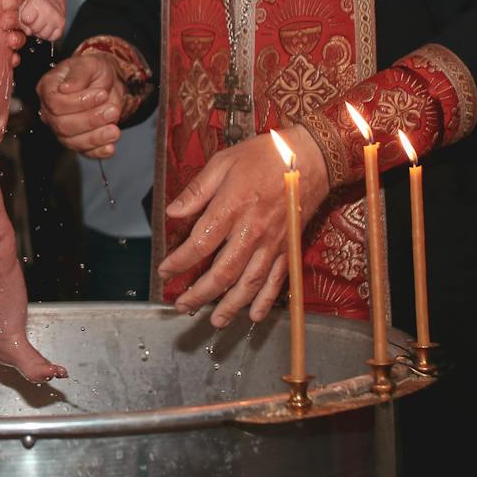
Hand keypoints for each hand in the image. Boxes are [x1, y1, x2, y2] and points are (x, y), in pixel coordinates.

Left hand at [19, 0, 63, 41]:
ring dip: (40, 32)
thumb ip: (20, 19)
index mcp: (36, 2)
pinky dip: (49, 34)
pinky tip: (47, 26)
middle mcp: (48, 10)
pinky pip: (52, 37)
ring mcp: (56, 18)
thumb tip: (28, 32)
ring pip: (43, 35)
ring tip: (41, 22)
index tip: (27, 15)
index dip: (24, 20)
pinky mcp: (62, 24)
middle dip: (32, 27)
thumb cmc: (35, 1)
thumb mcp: (23, 5)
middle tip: (34, 19)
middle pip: (34, 29)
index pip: (26, 20)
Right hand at [36, 52, 125, 157]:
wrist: (106, 83)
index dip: (79, 102)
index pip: (56, 103)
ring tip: (115, 130)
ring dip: (96, 137)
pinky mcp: (77, 141)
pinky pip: (84, 151)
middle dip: (90, 120)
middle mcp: (51, 112)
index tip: (101, 94)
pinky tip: (110, 147)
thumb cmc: (93, 71)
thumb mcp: (88, 64)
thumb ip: (78, 74)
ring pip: (72, 141)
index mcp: (48, 89)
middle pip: (62, 125)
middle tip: (112, 111)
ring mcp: (62, 129)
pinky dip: (98, 152)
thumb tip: (66, 88)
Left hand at [155, 128, 329, 328]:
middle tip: (183, 306)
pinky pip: (277, 280)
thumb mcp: (223, 162)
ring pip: (249, 283)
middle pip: (222, 272)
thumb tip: (173, 213)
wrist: (310, 157)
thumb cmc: (264, 156)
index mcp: (231, 208)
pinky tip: (254, 315)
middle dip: (200, 294)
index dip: (179, 262)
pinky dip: (265, 300)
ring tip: (215, 320)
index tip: (165, 272)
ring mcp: (273, 243)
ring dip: (230, 305)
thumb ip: (197, 190)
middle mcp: (251, 231)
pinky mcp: (288, 248)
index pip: (199, 244)